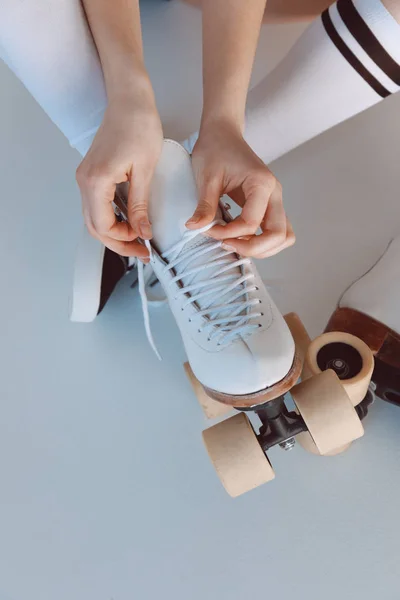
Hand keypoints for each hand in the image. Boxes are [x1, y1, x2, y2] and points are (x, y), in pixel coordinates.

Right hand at [76, 84, 162, 257]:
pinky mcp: (91, 174)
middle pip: (95, 227)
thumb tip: (142, 232)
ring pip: (94, 218)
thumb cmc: (139, 126)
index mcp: (97, 181)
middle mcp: (85, 181)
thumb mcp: (146, 170)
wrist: (129, 99)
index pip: (104, 226)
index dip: (124, 241)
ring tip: (138, 240)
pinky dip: (111, 219)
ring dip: (114, 233)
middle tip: (142, 252)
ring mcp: (85, 178)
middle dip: (118, 243)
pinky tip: (130, 222)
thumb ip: (140, 205)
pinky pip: (96, 205)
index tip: (145, 246)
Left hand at [187, 121, 294, 257]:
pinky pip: (276, 231)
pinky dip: (262, 241)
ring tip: (235, 243)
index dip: (228, 234)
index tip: (207, 230)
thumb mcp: (206, 177)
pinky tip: (239, 237)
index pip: (251, 223)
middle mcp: (275, 193)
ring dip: (262, 248)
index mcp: (262, 184)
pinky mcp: (270, 205)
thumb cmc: (215, 150)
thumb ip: (204, 205)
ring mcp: (275, 200)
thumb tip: (194, 228)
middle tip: (226, 245)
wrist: (223, 134)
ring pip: (283, 236)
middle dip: (253, 248)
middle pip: (278, 235)